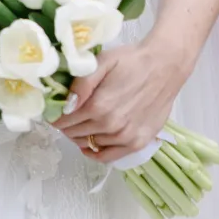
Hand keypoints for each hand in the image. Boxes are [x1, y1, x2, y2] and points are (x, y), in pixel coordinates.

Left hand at [61, 39, 181, 164]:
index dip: (55, 117)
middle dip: (66, 126)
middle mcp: (110, 125)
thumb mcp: (103, 62)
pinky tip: (90, 145)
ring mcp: (124, 137)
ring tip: (80, 125)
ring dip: (80, 137)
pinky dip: (95, 153)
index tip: (53, 112)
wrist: (165, 66)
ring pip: (89, 145)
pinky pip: (108, 157)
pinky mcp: (137, 142)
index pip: (64, 121)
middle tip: (66, 116)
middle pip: (74, 133)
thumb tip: (65, 105)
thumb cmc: (133, 60)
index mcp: (98, 105)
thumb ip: (81, 84)